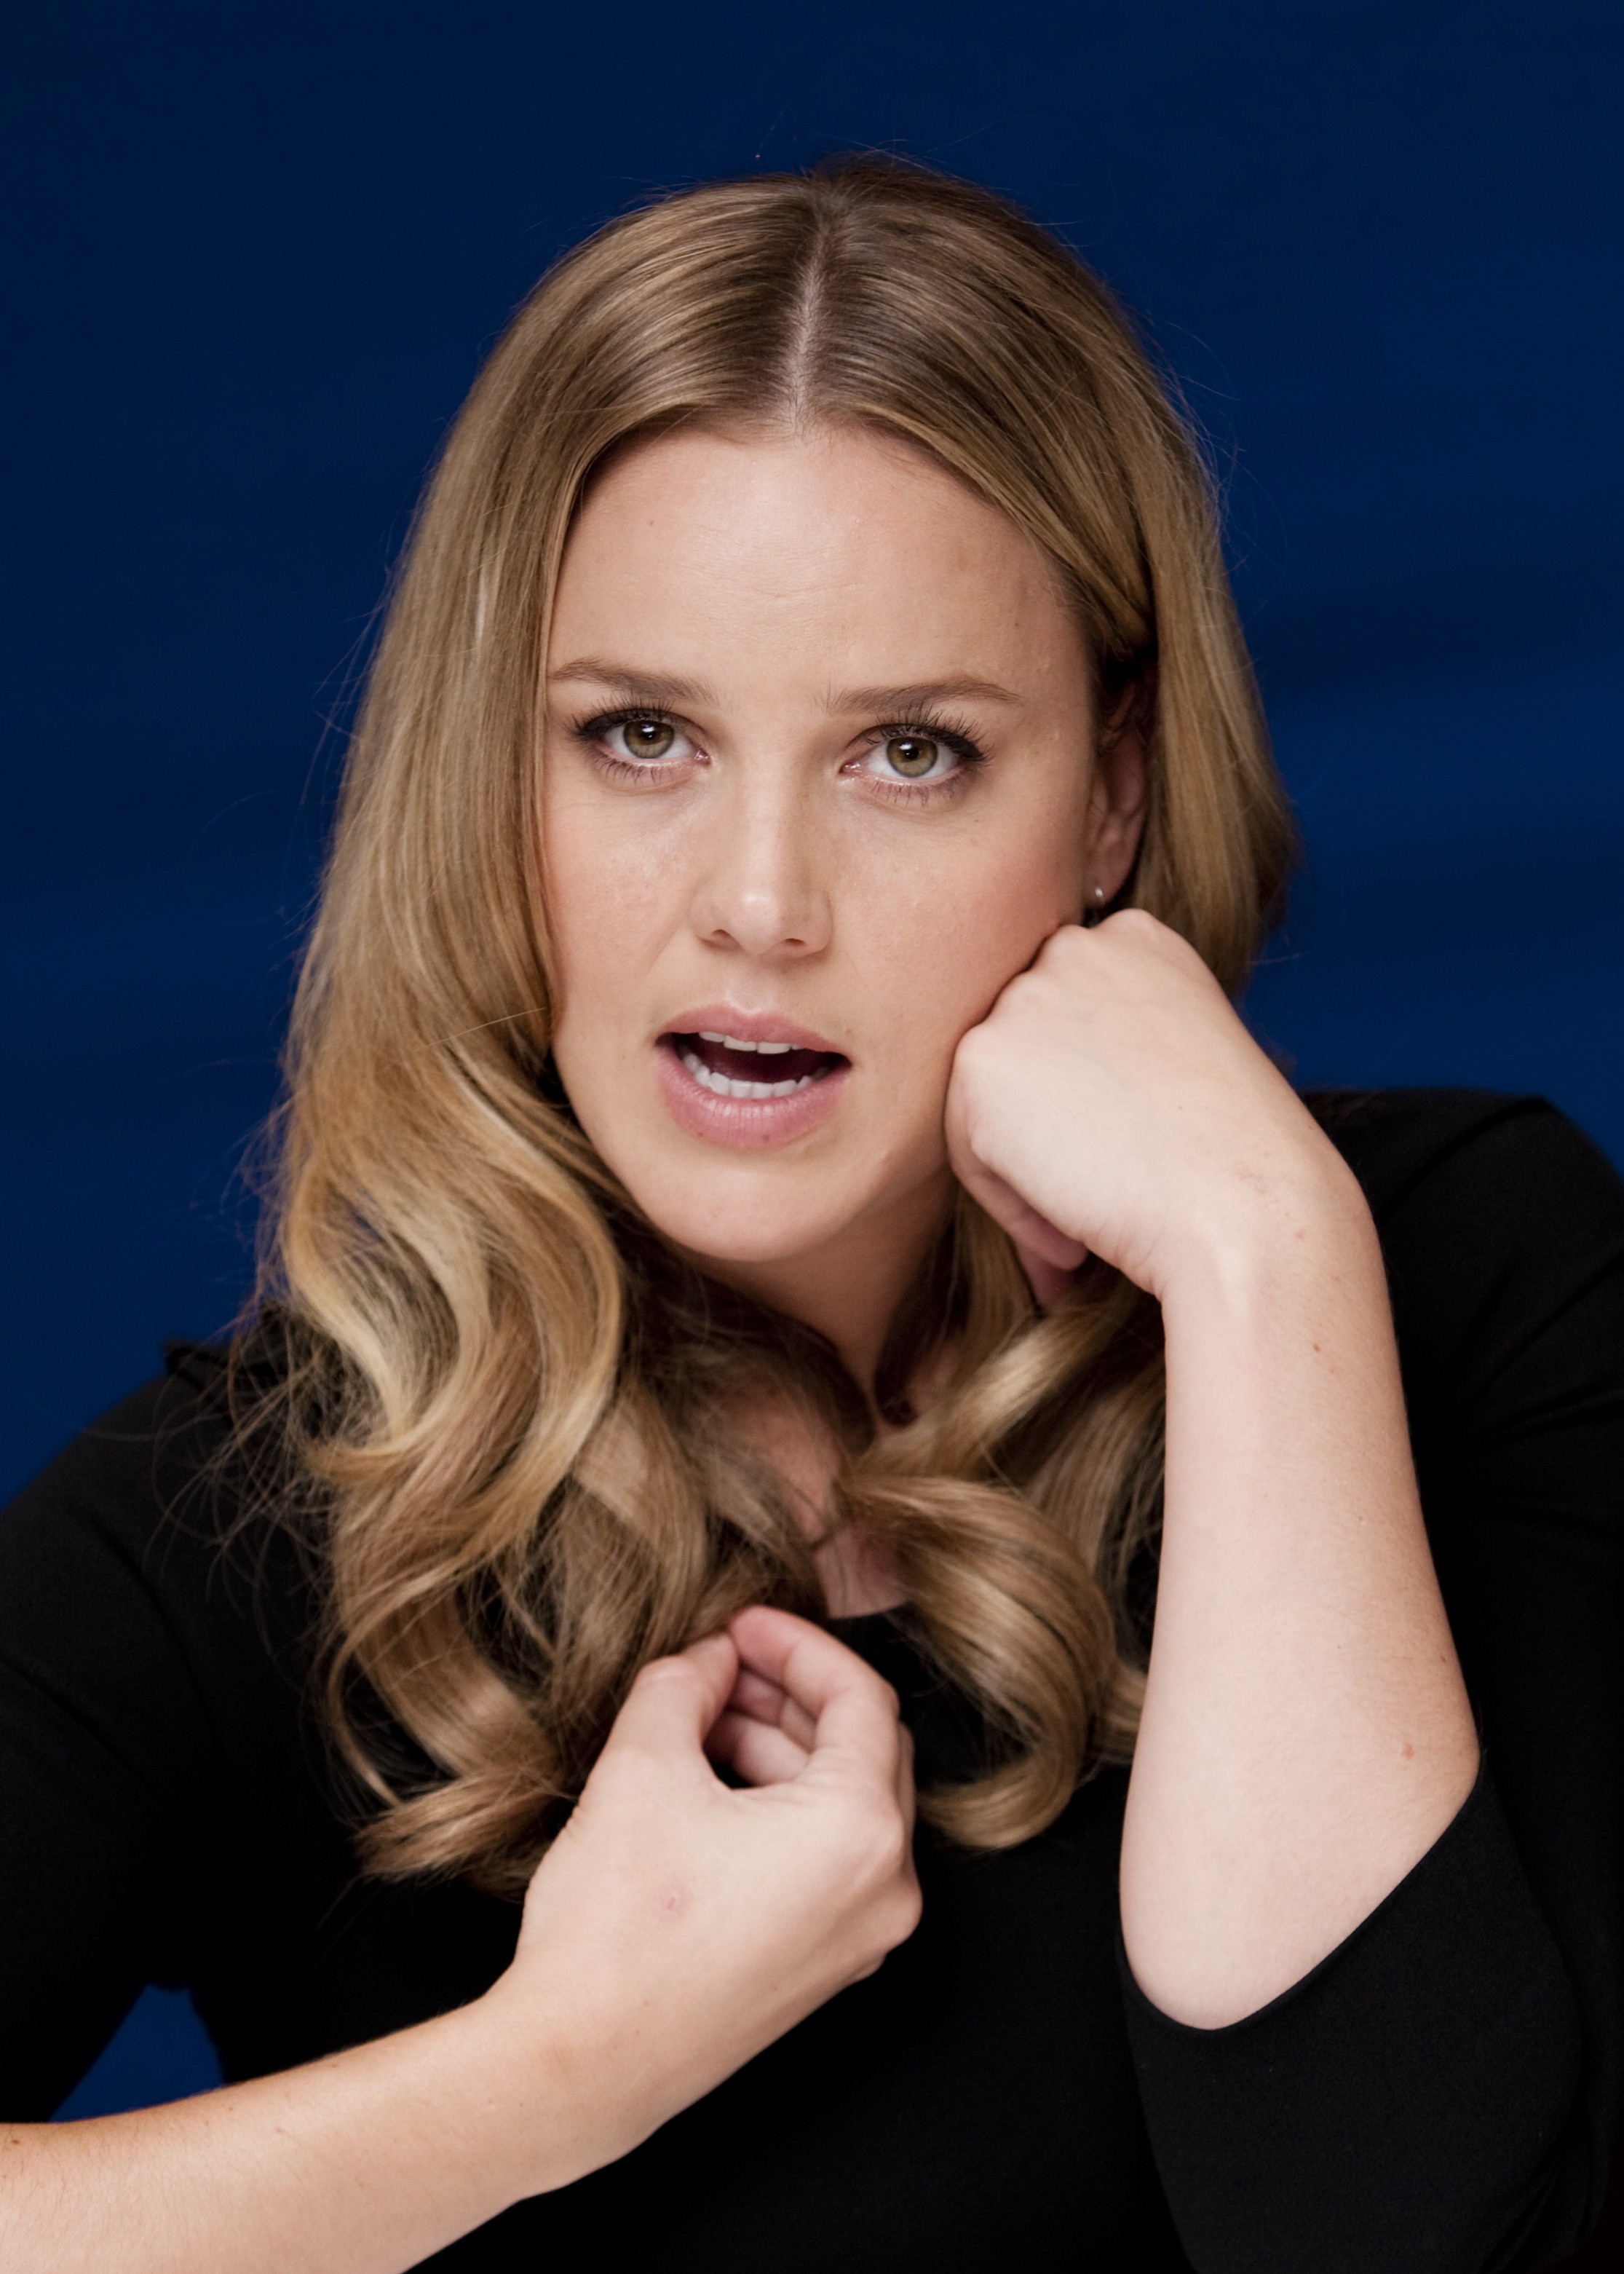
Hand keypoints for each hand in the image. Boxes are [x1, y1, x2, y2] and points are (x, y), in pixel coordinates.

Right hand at [488, 1606, 919, 2175]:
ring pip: (842, 1804)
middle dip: (790, 1694)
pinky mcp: (822, 1965)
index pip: (860, 1697)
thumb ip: (686, 1682)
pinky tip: (708, 1783)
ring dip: (778, 1747)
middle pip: (863, 1750)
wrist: (580, 2065)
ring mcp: (858, 1937)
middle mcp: (885, 1891)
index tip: (742, 1621)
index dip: (797, 1643)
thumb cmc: (617, 1930)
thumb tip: (710, 1655)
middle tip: (723, 1661)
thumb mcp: (644, 1764)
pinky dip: (779, 1806)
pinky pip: (825, 1858)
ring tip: (699, 1718)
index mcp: (863, 1835)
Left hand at [945, 911, 1352, 1304]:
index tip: (1122, 1150)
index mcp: (1135, 938)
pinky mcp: (981, 1061)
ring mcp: (1022, 998)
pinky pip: (968, 1149)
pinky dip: (1011, 1204)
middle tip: (1099, 1192)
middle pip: (1022, 1054)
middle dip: (1048, 1129)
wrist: (1245, 1208)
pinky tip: (1071, 1237)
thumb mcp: (1183, 1064)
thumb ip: (1112, 1047)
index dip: (1084, 1096)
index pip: (1066, 1015)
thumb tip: (1044, 1094)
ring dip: (1026, 1170)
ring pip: (988, 1103)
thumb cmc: (1233, 1164)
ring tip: (1086, 1222)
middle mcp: (1075, 948)